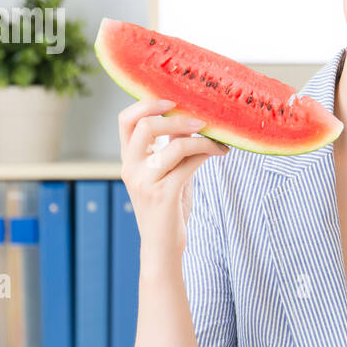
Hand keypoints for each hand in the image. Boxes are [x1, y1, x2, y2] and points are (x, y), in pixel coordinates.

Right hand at [118, 98, 228, 259]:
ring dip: (202, 138)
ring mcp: (145, 182)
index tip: (172, 99)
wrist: (163, 247)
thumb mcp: (167, 172)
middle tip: (202, 121)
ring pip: (175, 145)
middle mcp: (131, 168)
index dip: (146, 103)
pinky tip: (220, 153)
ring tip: (218, 141)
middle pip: (146, 125)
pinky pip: (189, 163)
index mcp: (128, 160)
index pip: (125, 120)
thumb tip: (191, 119)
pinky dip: (208, 153)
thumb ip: (172, 147)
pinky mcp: (163, 195)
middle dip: (177, 117)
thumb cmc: (168, 208)